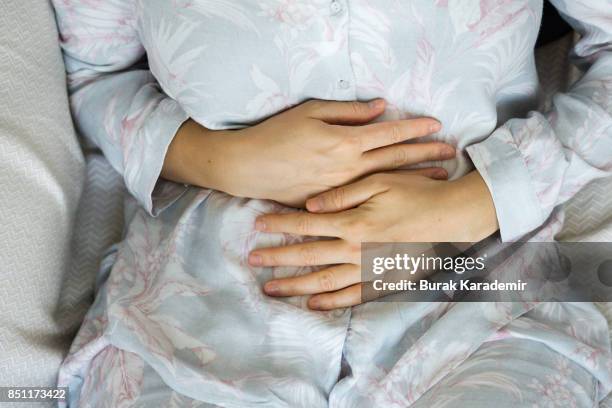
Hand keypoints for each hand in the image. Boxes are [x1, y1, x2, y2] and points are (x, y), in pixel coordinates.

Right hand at [162, 99, 454, 205]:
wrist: (249, 168)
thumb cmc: (276, 135)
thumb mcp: (311, 113)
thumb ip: (348, 112)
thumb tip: (380, 108)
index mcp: (345, 143)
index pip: (389, 134)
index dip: (414, 128)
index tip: (436, 126)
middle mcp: (349, 168)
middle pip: (396, 160)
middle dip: (425, 154)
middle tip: (450, 153)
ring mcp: (343, 189)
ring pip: (387, 182)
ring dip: (415, 177)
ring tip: (438, 175)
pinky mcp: (332, 203)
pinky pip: (366, 199)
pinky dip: (389, 195)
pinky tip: (403, 196)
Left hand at [248, 171, 498, 309]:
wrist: (451, 217)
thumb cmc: (416, 194)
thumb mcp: (380, 182)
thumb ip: (344, 195)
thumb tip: (311, 205)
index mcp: (353, 222)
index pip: (306, 224)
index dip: (280, 224)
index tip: (258, 224)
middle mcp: (356, 250)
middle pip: (308, 256)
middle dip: (278, 257)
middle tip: (253, 259)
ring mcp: (368, 269)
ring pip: (324, 282)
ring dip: (295, 286)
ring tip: (271, 288)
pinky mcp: (382, 280)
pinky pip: (352, 296)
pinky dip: (331, 302)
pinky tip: (313, 304)